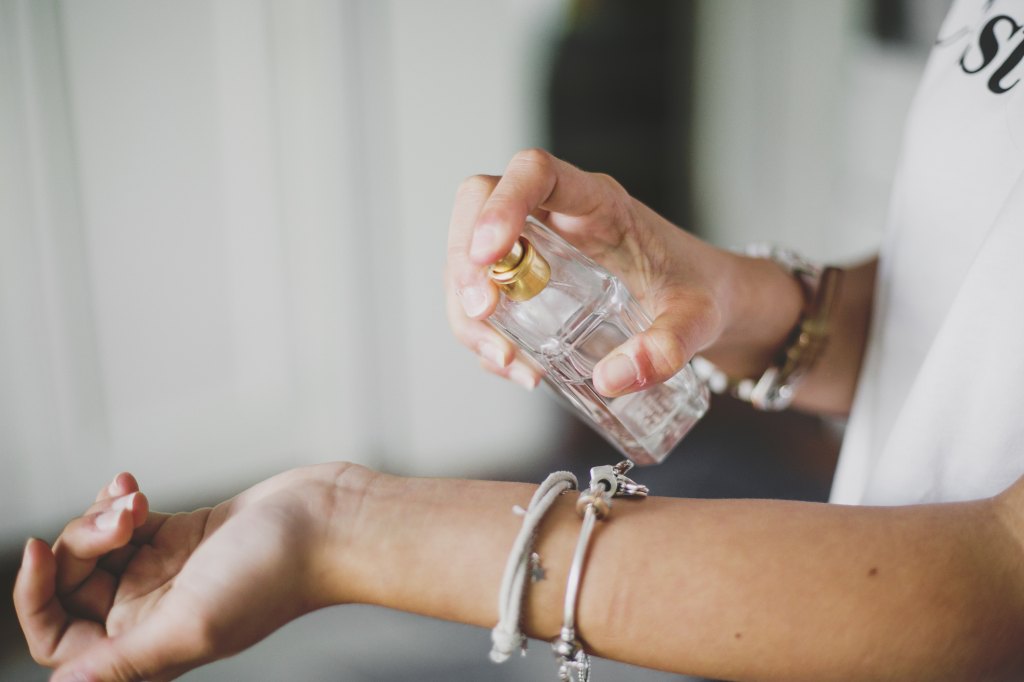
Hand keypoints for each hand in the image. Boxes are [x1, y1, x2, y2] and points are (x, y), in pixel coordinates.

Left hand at [14, 463, 363, 680]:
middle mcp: (151, 612)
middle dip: (84, 541)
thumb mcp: (191, 623)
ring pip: (98, 545)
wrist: (329, 521)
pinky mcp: (182, 535)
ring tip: (139, 499)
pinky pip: (125, 519)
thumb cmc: (278, 574)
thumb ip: (125, 660)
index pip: (60, 640)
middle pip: (74, 582)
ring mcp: (166, 571)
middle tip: (123, 520)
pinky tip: (136, 488)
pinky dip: (120, 500)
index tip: (37, 552)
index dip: (35, 598)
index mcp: (148, 644)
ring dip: (105, 515)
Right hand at [446, 148, 735, 396]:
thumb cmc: (700, 292)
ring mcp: (536, 245)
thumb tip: (613, 379)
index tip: (490, 255)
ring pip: (469, 253)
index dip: (501, 204)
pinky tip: (513, 365)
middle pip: (479, 203)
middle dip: (465, 260)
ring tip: (505, 360)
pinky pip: (484, 294)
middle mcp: (558, 215)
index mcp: (598, 203)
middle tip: (483, 314)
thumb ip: (668, 347)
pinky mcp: (527, 280)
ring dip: (467, 308)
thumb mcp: (698, 319)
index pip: (535, 172)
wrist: (706, 301)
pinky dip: (482, 333)